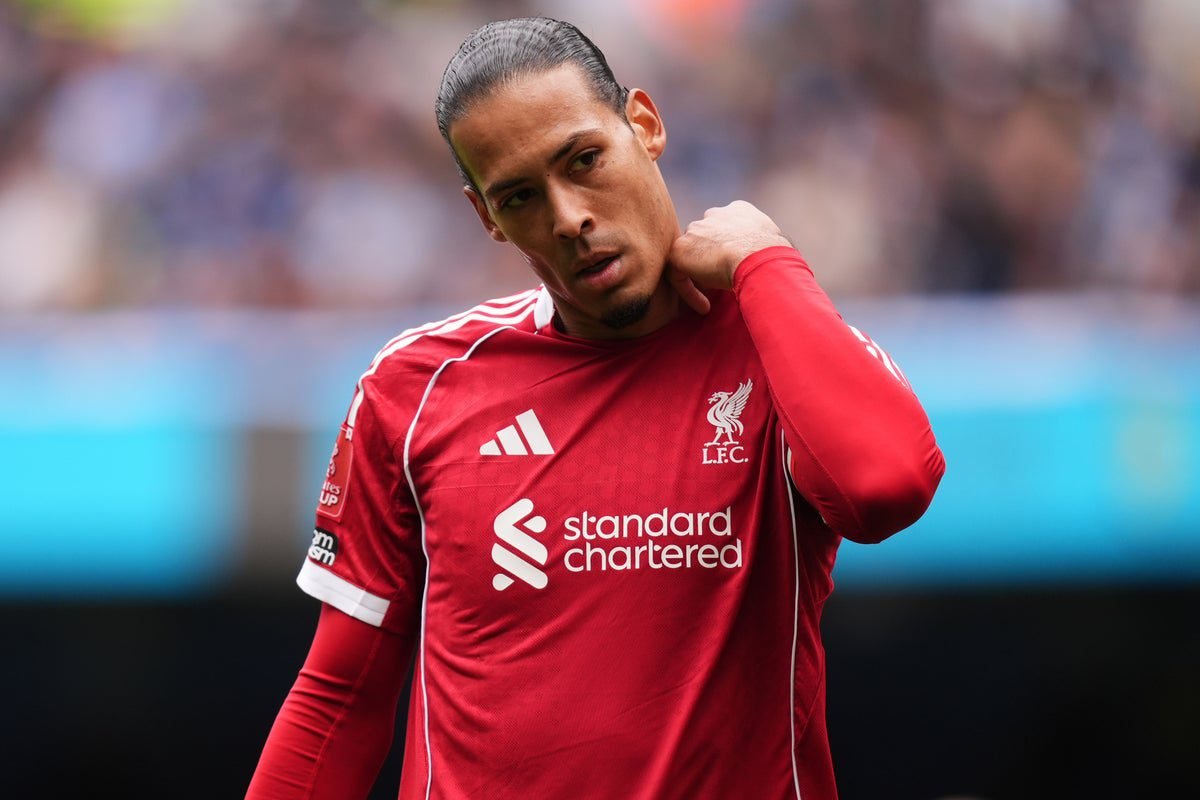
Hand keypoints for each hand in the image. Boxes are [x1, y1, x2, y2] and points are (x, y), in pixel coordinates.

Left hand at [667, 201, 790, 313]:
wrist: (760, 257)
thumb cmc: (776, 257)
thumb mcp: (772, 245)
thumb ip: (759, 247)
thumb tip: (766, 265)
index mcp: (738, 210)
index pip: (725, 228)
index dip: (727, 250)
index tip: (732, 269)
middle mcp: (715, 215)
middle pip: (704, 239)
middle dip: (708, 261)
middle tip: (717, 284)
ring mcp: (696, 230)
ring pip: (690, 256)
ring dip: (698, 278)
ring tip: (710, 301)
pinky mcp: (680, 250)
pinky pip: (678, 275)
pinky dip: (689, 293)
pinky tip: (705, 308)